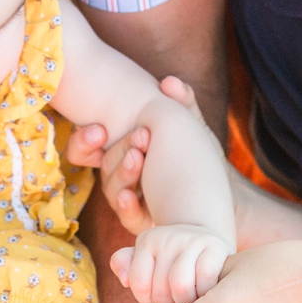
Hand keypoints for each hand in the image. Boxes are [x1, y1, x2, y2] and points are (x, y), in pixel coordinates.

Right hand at [64, 76, 206, 236]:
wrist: (217, 191)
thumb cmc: (197, 154)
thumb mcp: (189, 125)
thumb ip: (182, 102)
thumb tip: (169, 82)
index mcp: (121, 151)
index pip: (85, 149)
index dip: (84, 142)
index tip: (98, 130)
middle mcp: (119, 175)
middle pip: (102, 166)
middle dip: (118, 151)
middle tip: (139, 137)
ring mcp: (129, 199)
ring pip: (111, 190)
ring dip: (123, 173)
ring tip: (139, 158)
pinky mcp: (141, 221)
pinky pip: (127, 216)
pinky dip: (126, 205)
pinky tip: (130, 195)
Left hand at [110, 223, 233, 302]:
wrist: (206, 241)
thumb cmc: (171, 260)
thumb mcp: (145, 259)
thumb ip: (125, 265)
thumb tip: (124, 278)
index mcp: (147, 240)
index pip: (139, 286)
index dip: (149, 300)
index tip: (159, 297)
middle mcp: (167, 236)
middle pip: (161, 292)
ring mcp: (192, 239)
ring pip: (181, 288)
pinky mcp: (216, 247)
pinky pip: (205, 283)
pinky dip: (205, 295)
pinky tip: (205, 292)